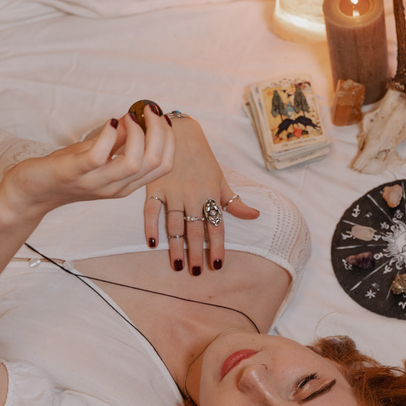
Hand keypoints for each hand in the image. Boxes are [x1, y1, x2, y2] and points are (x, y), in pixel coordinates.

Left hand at [0, 111, 172, 220]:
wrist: (32, 191)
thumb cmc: (67, 170)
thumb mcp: (100, 155)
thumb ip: (120, 142)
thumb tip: (138, 119)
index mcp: (127, 183)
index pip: (164, 165)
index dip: (168, 139)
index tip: (160, 116)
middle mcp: (117, 186)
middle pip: (155, 162)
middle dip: (158, 131)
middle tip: (149, 110)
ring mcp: (96, 182)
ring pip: (133, 163)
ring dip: (137, 133)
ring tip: (128, 117)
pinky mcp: (74, 173)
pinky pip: (99, 157)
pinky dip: (109, 136)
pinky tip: (109, 123)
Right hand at [143, 115, 258, 274]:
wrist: (178, 132)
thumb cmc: (202, 158)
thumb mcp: (221, 179)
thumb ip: (234, 202)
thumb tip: (255, 216)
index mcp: (211, 195)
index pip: (217, 227)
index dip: (218, 247)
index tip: (217, 266)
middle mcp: (193, 196)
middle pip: (195, 230)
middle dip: (196, 253)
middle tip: (195, 273)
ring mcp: (173, 193)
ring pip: (174, 225)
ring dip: (176, 246)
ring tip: (178, 265)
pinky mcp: (154, 187)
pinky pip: (151, 211)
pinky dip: (150, 226)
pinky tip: (152, 243)